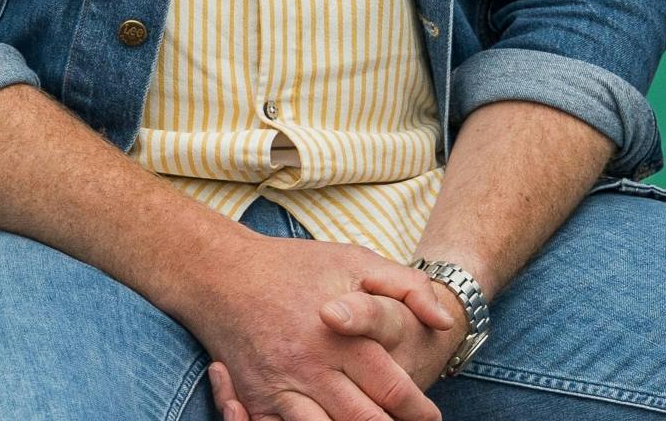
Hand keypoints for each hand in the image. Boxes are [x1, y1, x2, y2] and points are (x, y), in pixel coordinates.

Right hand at [210, 272, 463, 420]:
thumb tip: (443, 322)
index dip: (419, 411)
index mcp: (342, 338)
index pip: (393, 389)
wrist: (222, 274)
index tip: (430, 417)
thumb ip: (407, 286)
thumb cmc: (296, 266)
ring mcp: (281, 388)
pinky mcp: (256, 400)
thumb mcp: (356, 259)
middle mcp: (312, 368)